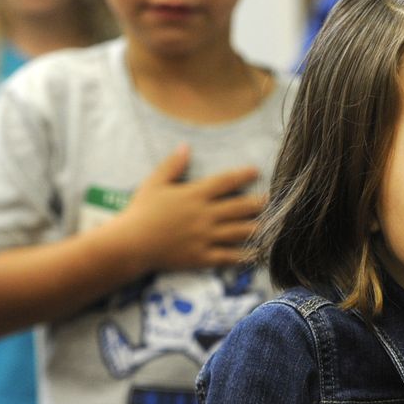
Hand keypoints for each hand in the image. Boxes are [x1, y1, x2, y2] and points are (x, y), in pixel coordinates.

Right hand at [117, 144, 264, 271]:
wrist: (130, 244)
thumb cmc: (140, 212)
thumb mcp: (154, 183)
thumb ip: (172, 165)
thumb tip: (185, 146)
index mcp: (195, 195)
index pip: (225, 182)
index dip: (243, 175)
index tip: (256, 171)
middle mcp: (205, 215)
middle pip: (240, 207)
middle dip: (258, 203)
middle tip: (272, 200)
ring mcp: (205, 237)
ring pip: (239, 231)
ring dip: (258, 227)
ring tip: (272, 225)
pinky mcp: (202, 257)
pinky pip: (229, 256)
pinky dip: (245, 255)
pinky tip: (258, 253)